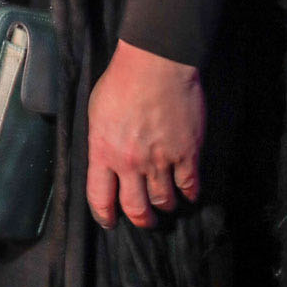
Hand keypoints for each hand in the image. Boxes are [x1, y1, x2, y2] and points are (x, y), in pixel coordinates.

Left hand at [86, 39, 203, 228]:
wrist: (156, 64)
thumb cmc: (122, 80)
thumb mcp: (97, 110)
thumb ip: (101, 139)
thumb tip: (104, 156)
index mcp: (104, 151)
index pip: (99, 198)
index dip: (104, 216)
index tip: (109, 222)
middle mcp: (131, 163)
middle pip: (136, 209)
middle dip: (140, 220)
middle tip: (144, 220)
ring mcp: (160, 161)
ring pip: (163, 200)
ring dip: (164, 205)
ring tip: (166, 204)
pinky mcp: (187, 154)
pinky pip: (190, 185)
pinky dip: (189, 193)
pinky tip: (188, 192)